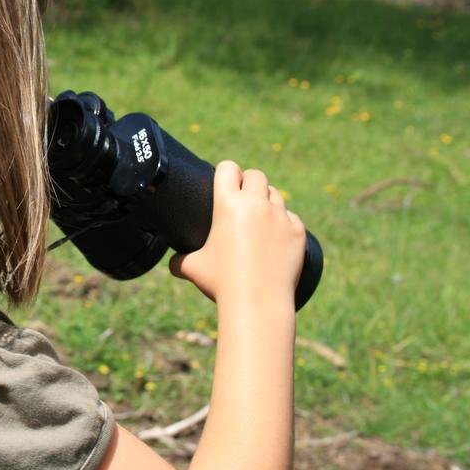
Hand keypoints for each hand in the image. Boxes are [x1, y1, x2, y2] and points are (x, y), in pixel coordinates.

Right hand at [169, 160, 305, 306]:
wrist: (258, 301)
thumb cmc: (222, 282)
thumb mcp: (192, 268)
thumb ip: (179, 260)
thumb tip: (172, 263)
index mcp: (227, 204)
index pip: (228, 168)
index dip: (225, 172)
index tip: (224, 181)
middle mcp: (256, 204)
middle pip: (256, 175)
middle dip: (249, 183)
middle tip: (243, 199)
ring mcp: (280, 216)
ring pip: (275, 194)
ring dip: (267, 200)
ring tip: (259, 217)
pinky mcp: (297, 231)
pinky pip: (291, 217)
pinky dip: (283, 223)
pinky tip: (275, 237)